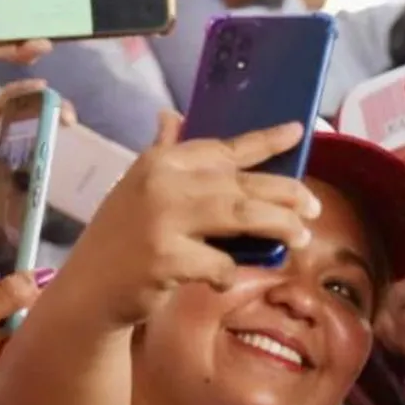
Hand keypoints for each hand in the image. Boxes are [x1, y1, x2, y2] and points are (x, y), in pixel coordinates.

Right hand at [0, 74, 76, 173]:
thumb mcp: (6, 180)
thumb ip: (20, 183)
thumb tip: (39, 199)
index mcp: (15, 132)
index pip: (41, 118)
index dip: (56, 116)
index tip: (72, 122)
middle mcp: (4, 120)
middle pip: (30, 103)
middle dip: (49, 103)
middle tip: (67, 111)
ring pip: (9, 96)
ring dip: (25, 90)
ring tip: (42, 86)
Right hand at [56, 113, 320, 328]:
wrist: (90, 289)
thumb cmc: (123, 240)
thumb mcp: (137, 189)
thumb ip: (161, 153)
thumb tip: (170, 115)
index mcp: (161, 161)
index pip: (223, 148)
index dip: (265, 141)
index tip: (299, 131)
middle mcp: (162, 182)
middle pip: (241, 183)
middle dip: (285, 194)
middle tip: (314, 207)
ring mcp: (162, 219)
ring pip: (241, 215)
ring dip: (278, 227)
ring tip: (302, 238)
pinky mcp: (166, 258)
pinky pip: (220, 264)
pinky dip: (228, 273)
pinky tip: (220, 279)